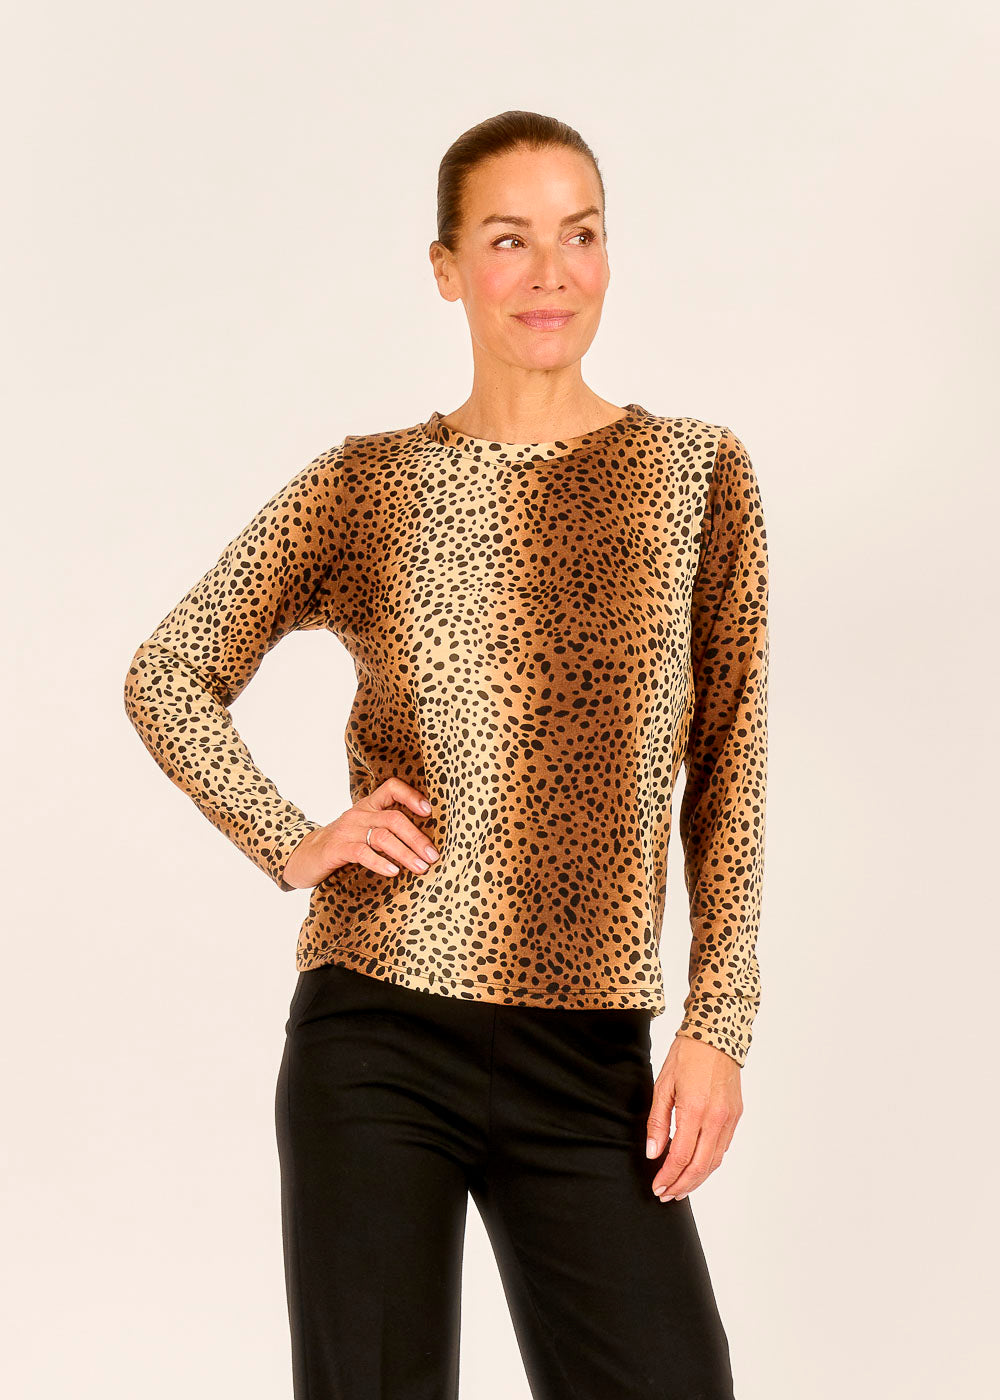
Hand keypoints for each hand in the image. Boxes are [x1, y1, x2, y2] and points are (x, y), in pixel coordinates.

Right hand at [281, 777, 439, 889]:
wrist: (304, 855)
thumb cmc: (342, 844)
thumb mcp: (364, 830)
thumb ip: (387, 829)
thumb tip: (425, 842)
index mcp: (368, 806)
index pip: (392, 787)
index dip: (411, 796)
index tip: (429, 812)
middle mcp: (359, 814)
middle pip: (394, 818)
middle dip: (417, 837)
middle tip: (433, 856)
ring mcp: (347, 830)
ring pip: (382, 836)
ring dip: (405, 853)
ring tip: (420, 867)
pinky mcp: (337, 849)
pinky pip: (363, 853)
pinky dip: (381, 863)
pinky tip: (394, 872)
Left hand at [645, 1034, 742, 1202]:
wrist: (716, 1036)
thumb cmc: (686, 1056)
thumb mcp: (663, 1085)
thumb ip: (658, 1121)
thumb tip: (654, 1152)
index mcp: (695, 1110)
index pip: (681, 1156)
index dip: (668, 1176)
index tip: (658, 1188)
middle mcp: (716, 1118)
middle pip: (701, 1166)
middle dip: (682, 1185)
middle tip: (667, 1195)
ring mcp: (729, 1118)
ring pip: (715, 1161)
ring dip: (697, 1179)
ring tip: (680, 1187)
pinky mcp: (736, 1115)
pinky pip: (723, 1147)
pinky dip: (709, 1162)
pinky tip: (696, 1166)